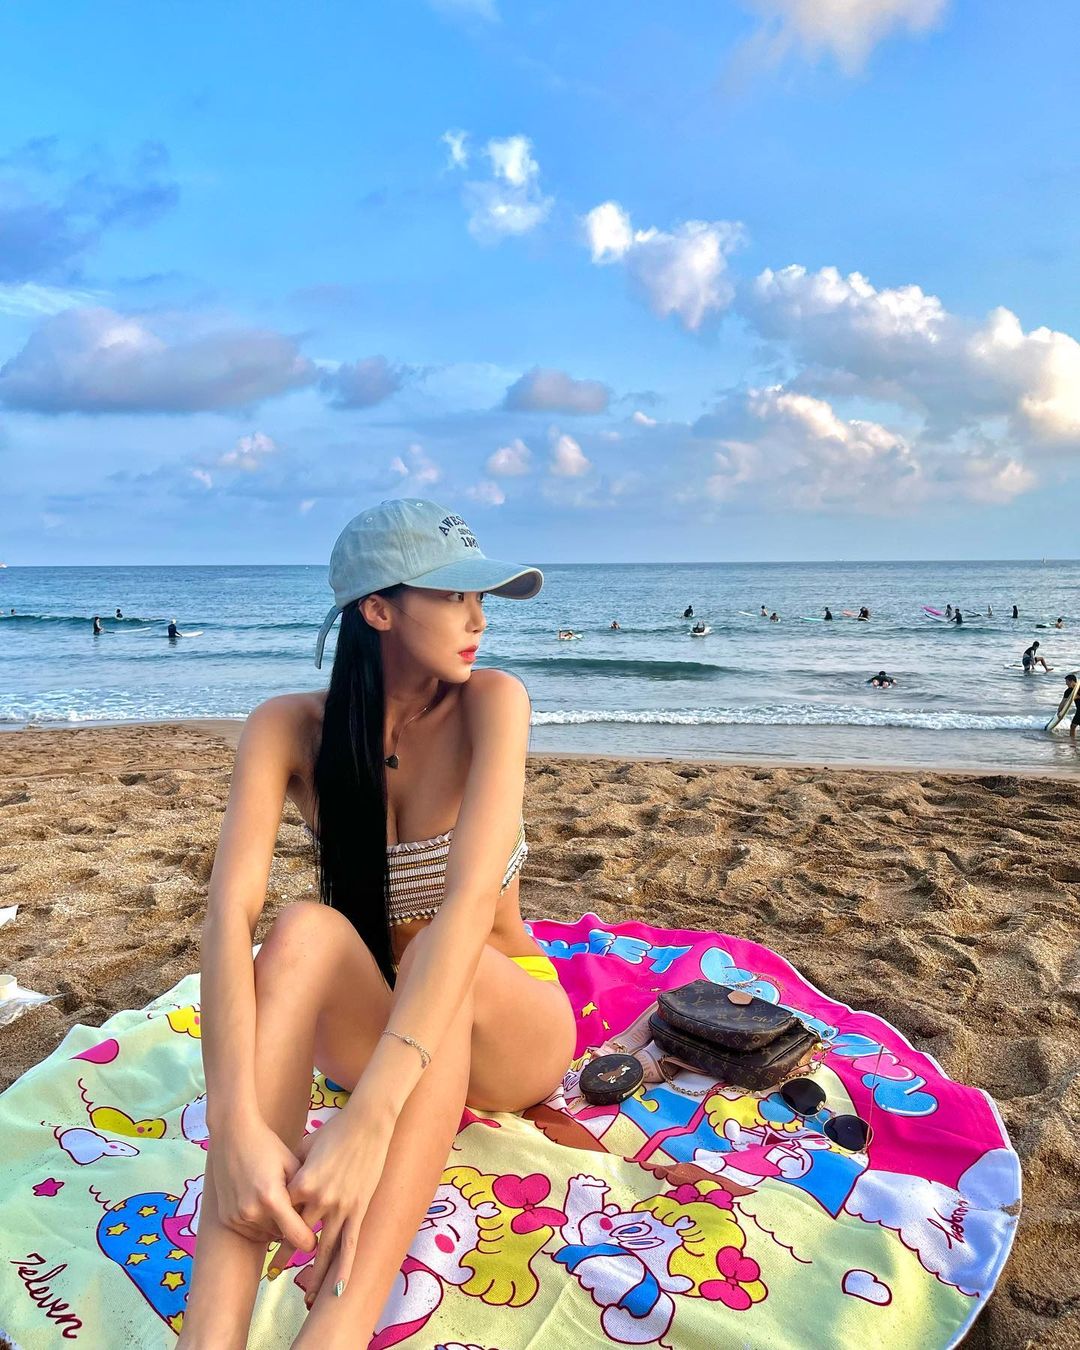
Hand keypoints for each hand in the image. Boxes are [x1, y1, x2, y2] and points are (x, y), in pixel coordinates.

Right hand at [210, 1112, 316, 1255]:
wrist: (232, 1135)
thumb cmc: (267, 1146)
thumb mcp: (291, 1164)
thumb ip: (304, 1193)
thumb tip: (318, 1218)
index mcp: (272, 1197)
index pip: (297, 1236)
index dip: (309, 1241)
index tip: (315, 1239)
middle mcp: (252, 1211)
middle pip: (282, 1236)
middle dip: (291, 1227)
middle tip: (294, 1208)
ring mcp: (237, 1216)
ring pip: (266, 1235)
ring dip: (275, 1226)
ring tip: (276, 1201)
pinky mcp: (226, 1219)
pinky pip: (251, 1232)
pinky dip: (259, 1224)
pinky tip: (261, 1203)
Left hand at [273, 1101, 395, 1309]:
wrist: (367, 1121)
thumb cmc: (334, 1130)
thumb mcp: (305, 1148)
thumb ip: (291, 1170)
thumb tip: (282, 1184)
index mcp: (301, 1183)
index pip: (282, 1213)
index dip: (274, 1225)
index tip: (266, 1237)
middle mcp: (318, 1199)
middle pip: (298, 1234)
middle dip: (286, 1255)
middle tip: (274, 1273)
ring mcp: (340, 1206)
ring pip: (323, 1249)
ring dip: (313, 1272)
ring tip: (305, 1295)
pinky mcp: (358, 1208)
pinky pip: (350, 1245)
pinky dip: (343, 1269)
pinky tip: (337, 1290)